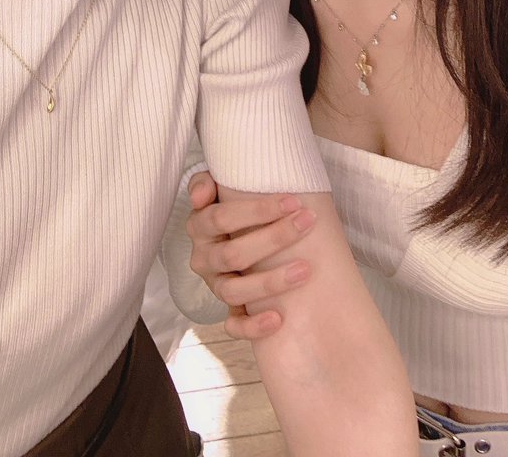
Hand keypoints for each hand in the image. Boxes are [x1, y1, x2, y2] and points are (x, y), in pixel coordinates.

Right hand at [186, 172, 315, 339]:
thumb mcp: (220, 189)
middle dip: (274, 237)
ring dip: (270, 282)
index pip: (221, 218)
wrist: (239, 236)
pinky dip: (252, 325)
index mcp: (200, 227)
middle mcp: (204, 259)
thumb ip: (206, 183)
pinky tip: (277, 318)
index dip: (257, 210)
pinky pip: (234, 326)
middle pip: (233, 254)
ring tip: (304, 270)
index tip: (292, 201)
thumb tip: (200, 195)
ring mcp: (216, 286)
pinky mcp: (228, 311)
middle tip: (307, 222)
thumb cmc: (236, 210)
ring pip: (234, 291)